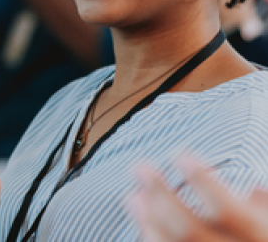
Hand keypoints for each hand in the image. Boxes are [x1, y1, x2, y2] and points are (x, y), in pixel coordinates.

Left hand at [130, 156, 267, 241]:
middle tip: (140, 167)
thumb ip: (262, 208)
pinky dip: (150, 238)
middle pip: (188, 228)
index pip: (224, 209)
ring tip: (133, 195)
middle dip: (160, 194)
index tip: (180, 154)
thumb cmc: (262, 240)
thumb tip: (254, 188)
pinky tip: (142, 222)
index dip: (200, 180)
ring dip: (147, 219)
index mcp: (257, 237)